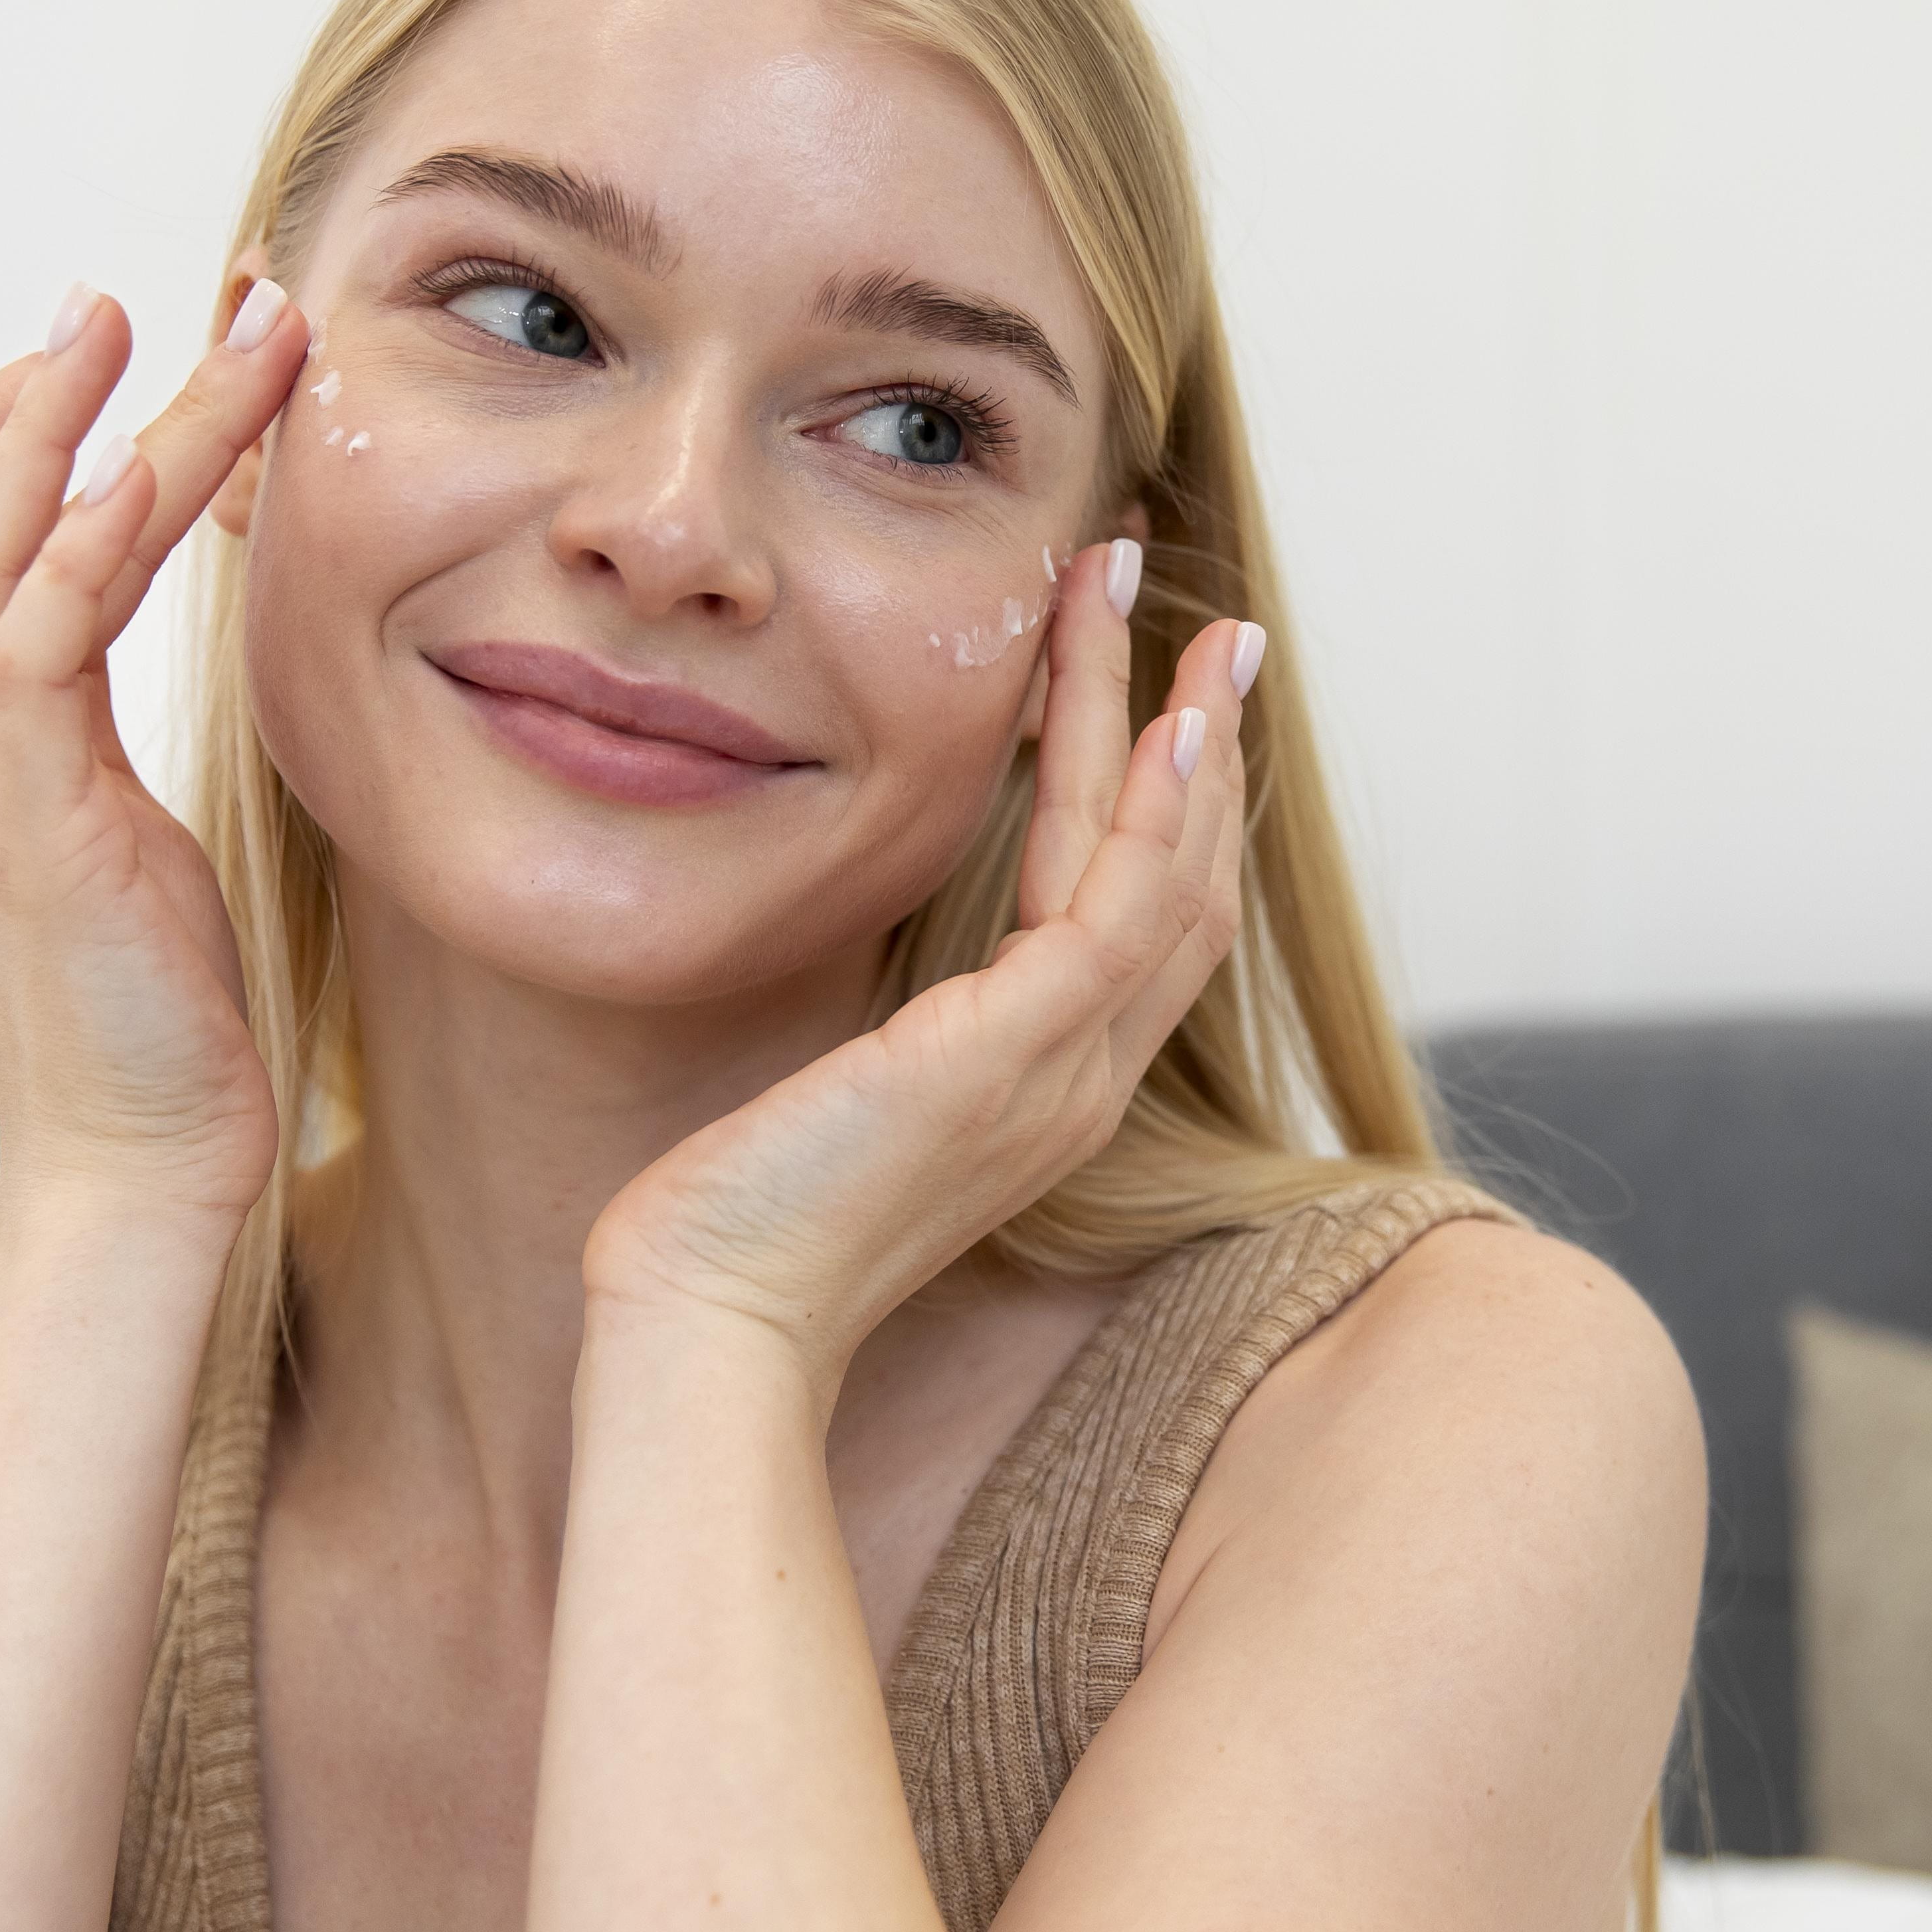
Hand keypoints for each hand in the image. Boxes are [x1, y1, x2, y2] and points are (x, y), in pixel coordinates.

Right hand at [0, 280, 305, 1230]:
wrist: (131, 1170)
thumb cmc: (154, 1025)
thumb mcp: (127, 852)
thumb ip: (104, 757)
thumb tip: (152, 695)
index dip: (5, 439)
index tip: (86, 356)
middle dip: (27, 395)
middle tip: (110, 301)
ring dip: (78, 424)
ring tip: (157, 327)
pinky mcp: (38, 822)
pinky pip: (42, 641)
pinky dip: (92, 538)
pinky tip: (155, 465)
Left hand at [578, 544, 1263, 1378]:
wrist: (712, 1321)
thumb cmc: (746, 1220)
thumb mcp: (845, 1098)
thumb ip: (897, 1035)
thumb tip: (883, 977)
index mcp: (1049, 1089)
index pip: (1149, 927)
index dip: (1175, 809)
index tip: (1171, 699)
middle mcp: (1083, 1079)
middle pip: (1189, 885)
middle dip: (1204, 743)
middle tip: (1219, 627)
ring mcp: (1063, 1070)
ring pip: (1168, 870)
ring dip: (1180, 728)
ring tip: (1177, 610)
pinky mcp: (1015, 1053)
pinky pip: (1123, 909)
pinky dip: (1158, 809)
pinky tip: (1168, 720)